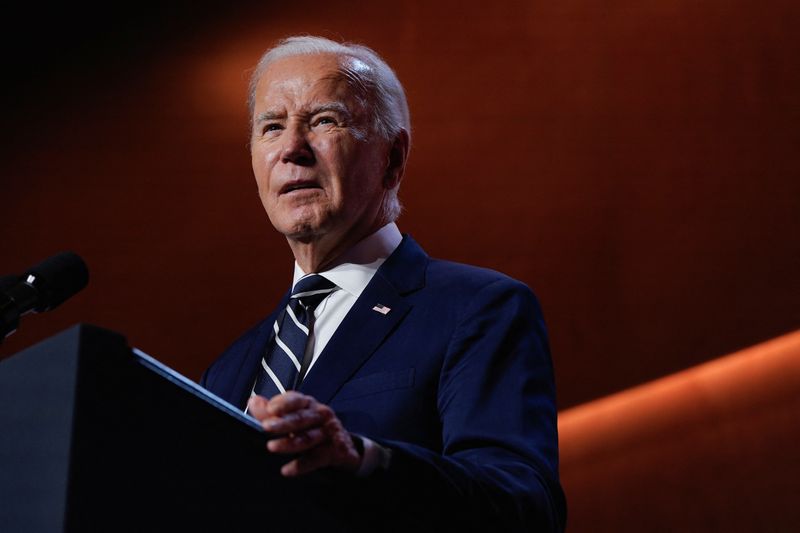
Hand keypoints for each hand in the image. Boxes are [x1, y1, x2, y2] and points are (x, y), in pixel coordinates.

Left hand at [247, 391, 361, 476]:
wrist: (345, 447)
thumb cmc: (314, 429)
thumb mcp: (295, 417)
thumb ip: (272, 412)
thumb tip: (254, 401)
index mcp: (309, 405)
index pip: (297, 400)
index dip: (284, 403)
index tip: (270, 408)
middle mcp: (321, 415)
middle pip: (301, 418)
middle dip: (284, 422)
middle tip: (266, 427)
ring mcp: (330, 432)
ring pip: (309, 438)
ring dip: (290, 443)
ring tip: (272, 447)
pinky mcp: (336, 450)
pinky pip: (317, 458)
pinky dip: (301, 465)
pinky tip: (287, 470)